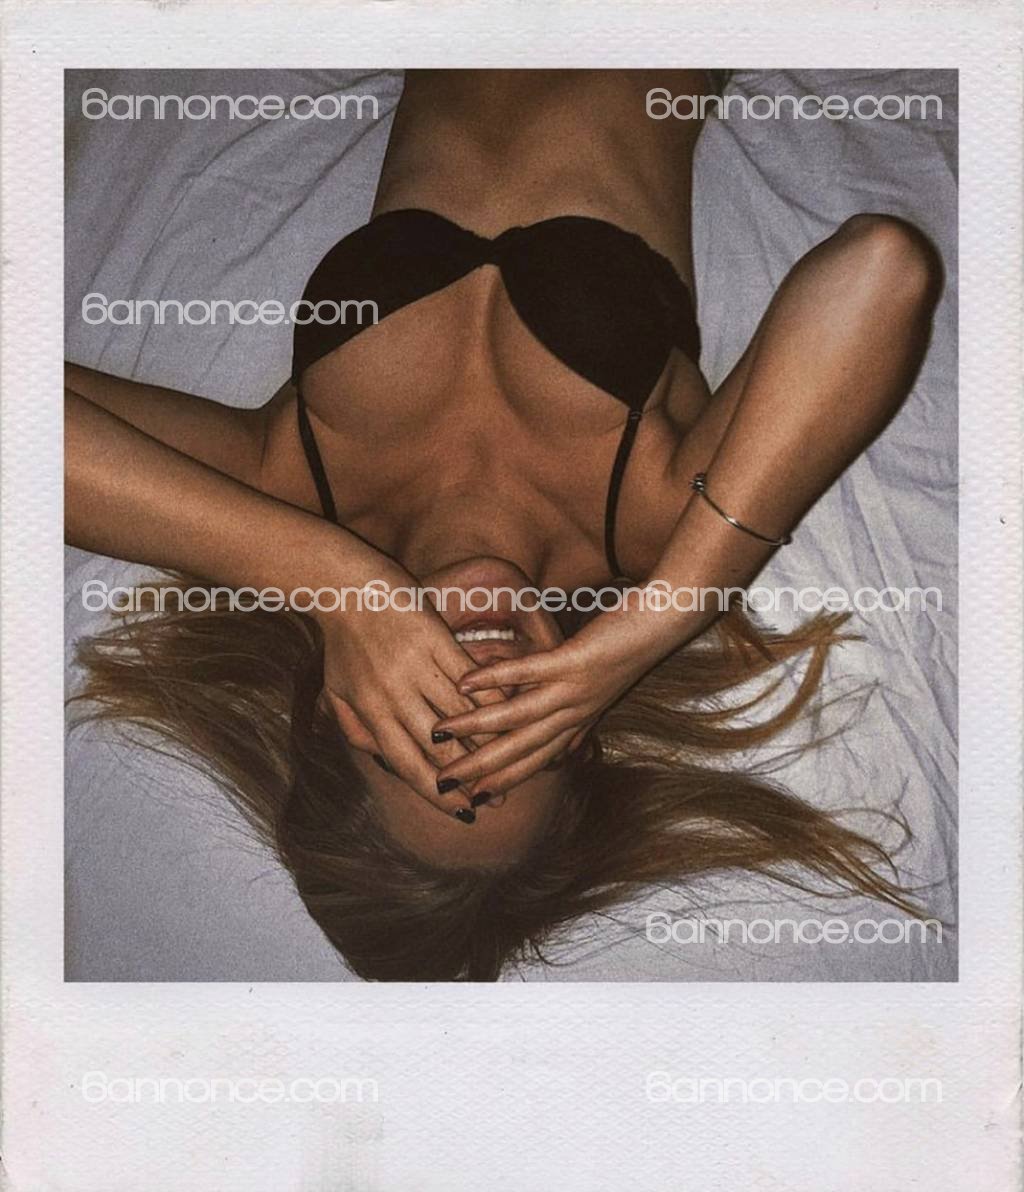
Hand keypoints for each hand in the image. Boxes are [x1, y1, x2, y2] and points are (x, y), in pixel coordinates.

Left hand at [316, 558, 503, 816]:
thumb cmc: (342, 642)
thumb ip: (357, 729)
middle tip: (498, 798)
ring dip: (489, 742)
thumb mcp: (338, 691)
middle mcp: (394, 695)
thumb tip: (380, 760)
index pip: (407, 763)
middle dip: (471, 777)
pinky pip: (470, 676)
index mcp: (370, 712)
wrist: (346, 588)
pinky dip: (493, 696)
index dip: (437, 793)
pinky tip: (513, 711)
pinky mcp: (435, 638)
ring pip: (460, 714)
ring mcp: (416, 665)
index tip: (463, 812)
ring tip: (511, 761)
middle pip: (440, 746)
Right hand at [430, 606, 681, 795]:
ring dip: (477, 728)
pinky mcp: (576, 660)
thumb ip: (577, 719)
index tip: (470, 799)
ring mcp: (575, 688)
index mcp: (578, 721)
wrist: (666, 621)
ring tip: (441, 732)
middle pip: (521, 749)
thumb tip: (565, 749)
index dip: (503, 780)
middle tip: (442, 783)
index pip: (535, 760)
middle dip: (480, 768)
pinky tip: (466, 682)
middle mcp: (575, 713)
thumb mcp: (600, 691)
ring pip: (519, 717)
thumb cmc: (630, 648)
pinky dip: (496, 678)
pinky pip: (530, 673)